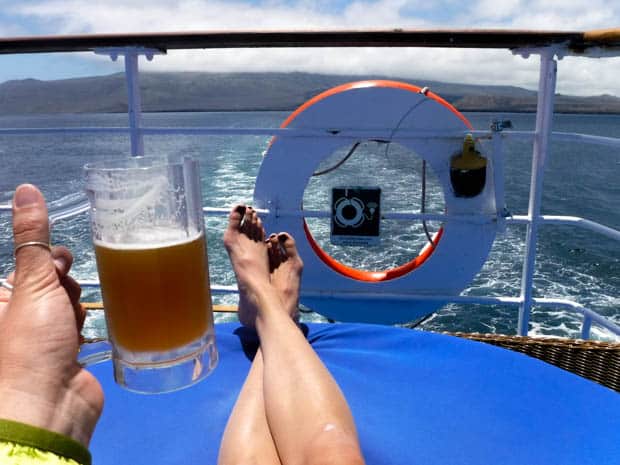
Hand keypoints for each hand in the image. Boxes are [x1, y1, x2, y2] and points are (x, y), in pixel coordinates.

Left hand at [0, 184, 102, 445]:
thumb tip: (26, 188)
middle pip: (50, 280)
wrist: (51, 406)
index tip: (58, 263)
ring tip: (71, 323)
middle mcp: (18, 315)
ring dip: (75, 306)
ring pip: (68, 301)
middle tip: (64, 295)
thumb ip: (32, 237)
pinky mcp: (66, 351)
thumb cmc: (30, 344)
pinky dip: (84, 325)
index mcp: (1, 299)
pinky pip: (79, 324)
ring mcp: (43, 335)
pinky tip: (84, 332)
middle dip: (63, 283)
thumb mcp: (30, 283)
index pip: (27, 263)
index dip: (46, 258)